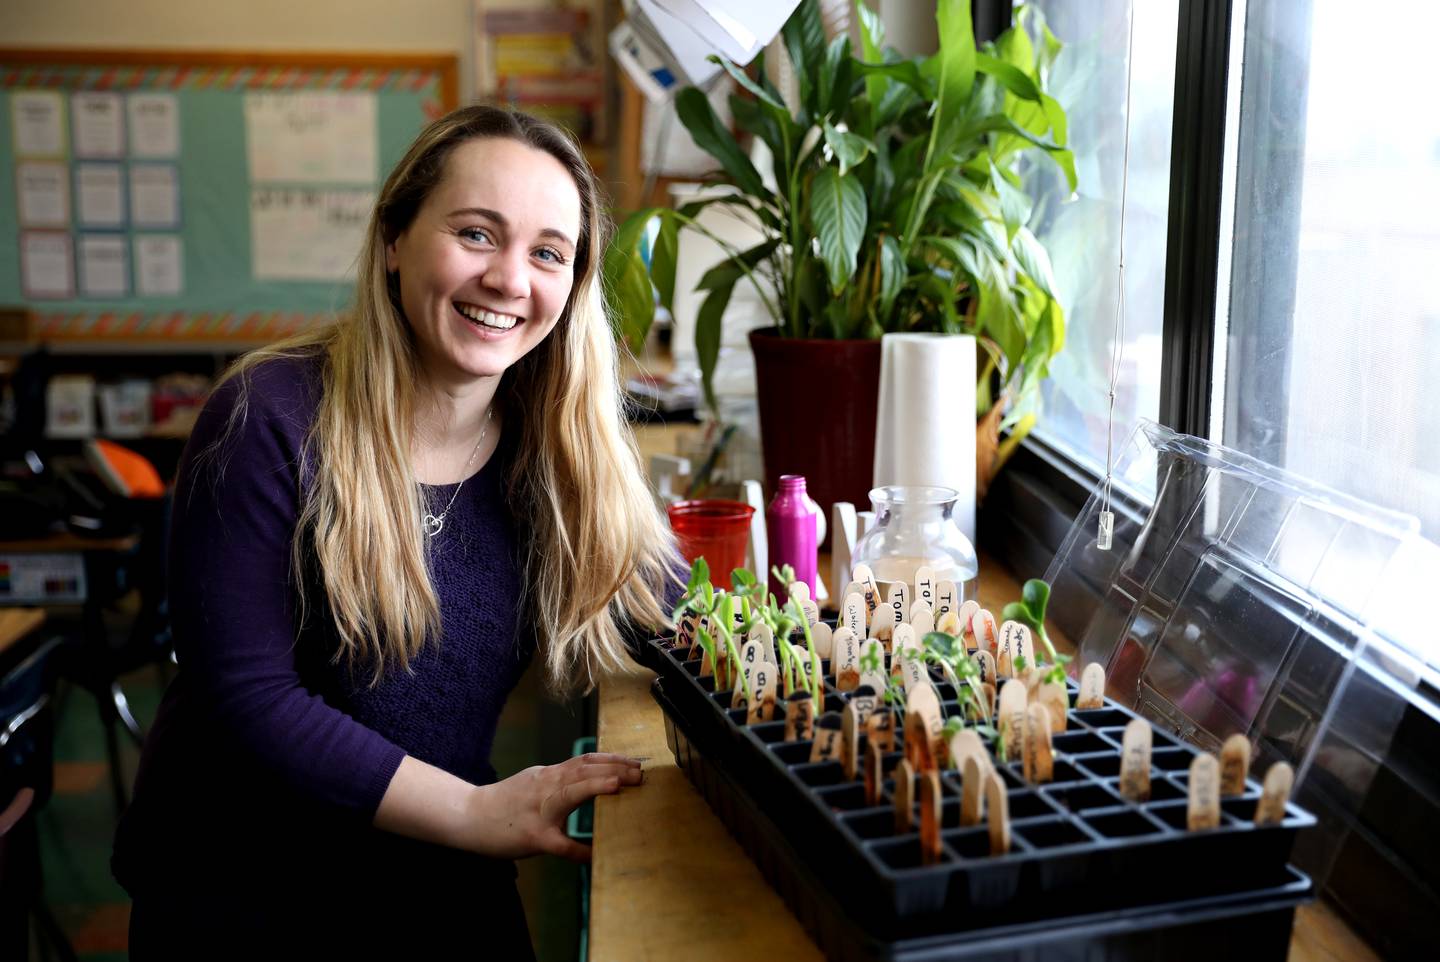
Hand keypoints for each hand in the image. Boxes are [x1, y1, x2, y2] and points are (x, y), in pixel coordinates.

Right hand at [466, 752, 642, 861]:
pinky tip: (596, 854)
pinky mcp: (534, 837)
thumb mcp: (534, 782)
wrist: (468, 816)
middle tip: (640, 772)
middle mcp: (546, 786)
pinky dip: (580, 849)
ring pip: (570, 793)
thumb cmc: (504, 802)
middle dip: (614, 769)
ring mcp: (540, 811)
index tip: (635, 761)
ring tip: (621, 785)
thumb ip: (559, 780)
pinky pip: (561, 844)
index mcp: (549, 775)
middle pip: (583, 770)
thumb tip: (589, 777)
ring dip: (597, 787)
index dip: (612, 759)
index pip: (585, 760)